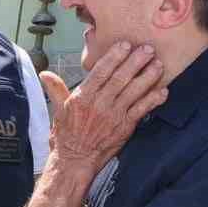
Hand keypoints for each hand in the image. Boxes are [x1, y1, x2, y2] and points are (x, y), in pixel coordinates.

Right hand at [43, 42, 167, 168]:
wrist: (75, 161)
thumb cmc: (66, 136)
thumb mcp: (58, 110)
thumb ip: (56, 89)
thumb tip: (45, 74)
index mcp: (83, 97)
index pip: (100, 72)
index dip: (114, 57)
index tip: (124, 45)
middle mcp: (99, 104)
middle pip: (120, 79)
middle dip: (135, 62)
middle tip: (147, 48)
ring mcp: (113, 116)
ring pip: (133, 92)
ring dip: (147, 77)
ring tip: (158, 64)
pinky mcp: (125, 128)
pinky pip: (141, 111)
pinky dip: (153, 100)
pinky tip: (162, 91)